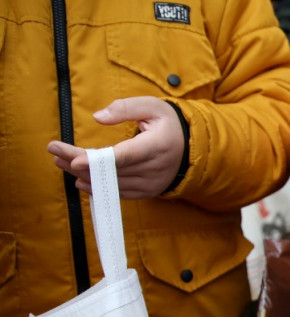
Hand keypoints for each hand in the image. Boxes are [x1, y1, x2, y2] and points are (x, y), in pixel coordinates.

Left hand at [46, 96, 184, 198]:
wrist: (191, 149)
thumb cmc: (167, 124)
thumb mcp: (152, 106)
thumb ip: (125, 108)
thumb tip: (98, 117)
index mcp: (158, 145)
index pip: (126, 156)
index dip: (100, 160)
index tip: (74, 160)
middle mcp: (156, 168)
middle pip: (112, 171)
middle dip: (80, 163)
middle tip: (55, 152)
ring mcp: (152, 183)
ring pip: (113, 184)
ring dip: (84, 174)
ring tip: (61, 162)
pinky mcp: (148, 192)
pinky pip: (119, 193)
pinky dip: (98, 188)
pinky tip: (80, 179)